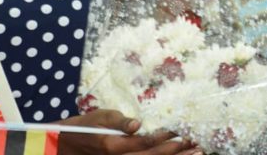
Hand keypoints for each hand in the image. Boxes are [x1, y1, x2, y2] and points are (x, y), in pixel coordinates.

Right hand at [57, 109, 201, 154]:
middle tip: (197, 145)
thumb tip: (137, 123)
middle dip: (176, 152)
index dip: (164, 138)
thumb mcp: (100, 117)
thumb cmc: (86, 127)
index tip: (181, 132)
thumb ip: (119, 121)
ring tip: (196, 153)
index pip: (144, 143)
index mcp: (113, 146)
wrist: (69, 147)